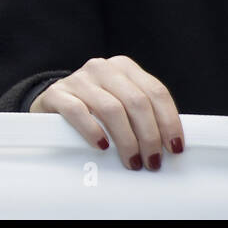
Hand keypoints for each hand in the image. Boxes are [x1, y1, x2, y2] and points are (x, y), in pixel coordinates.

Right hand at [30, 55, 183, 170]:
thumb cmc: (95, 110)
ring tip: (131, 160)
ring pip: (111, 109)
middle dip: (149, 136)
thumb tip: (171, 144)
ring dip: (126, 140)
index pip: (155, 91)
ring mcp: (78, 79)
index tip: (174, 147)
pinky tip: (102, 146)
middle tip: (152, 161)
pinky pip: (78, 111)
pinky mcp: (57, 93)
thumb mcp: (122, 103)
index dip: (169, 121)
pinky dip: (93, 131)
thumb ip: (142, 114)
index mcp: (124, 67)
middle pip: (136, 102)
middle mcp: (102, 68)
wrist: (53, 105)